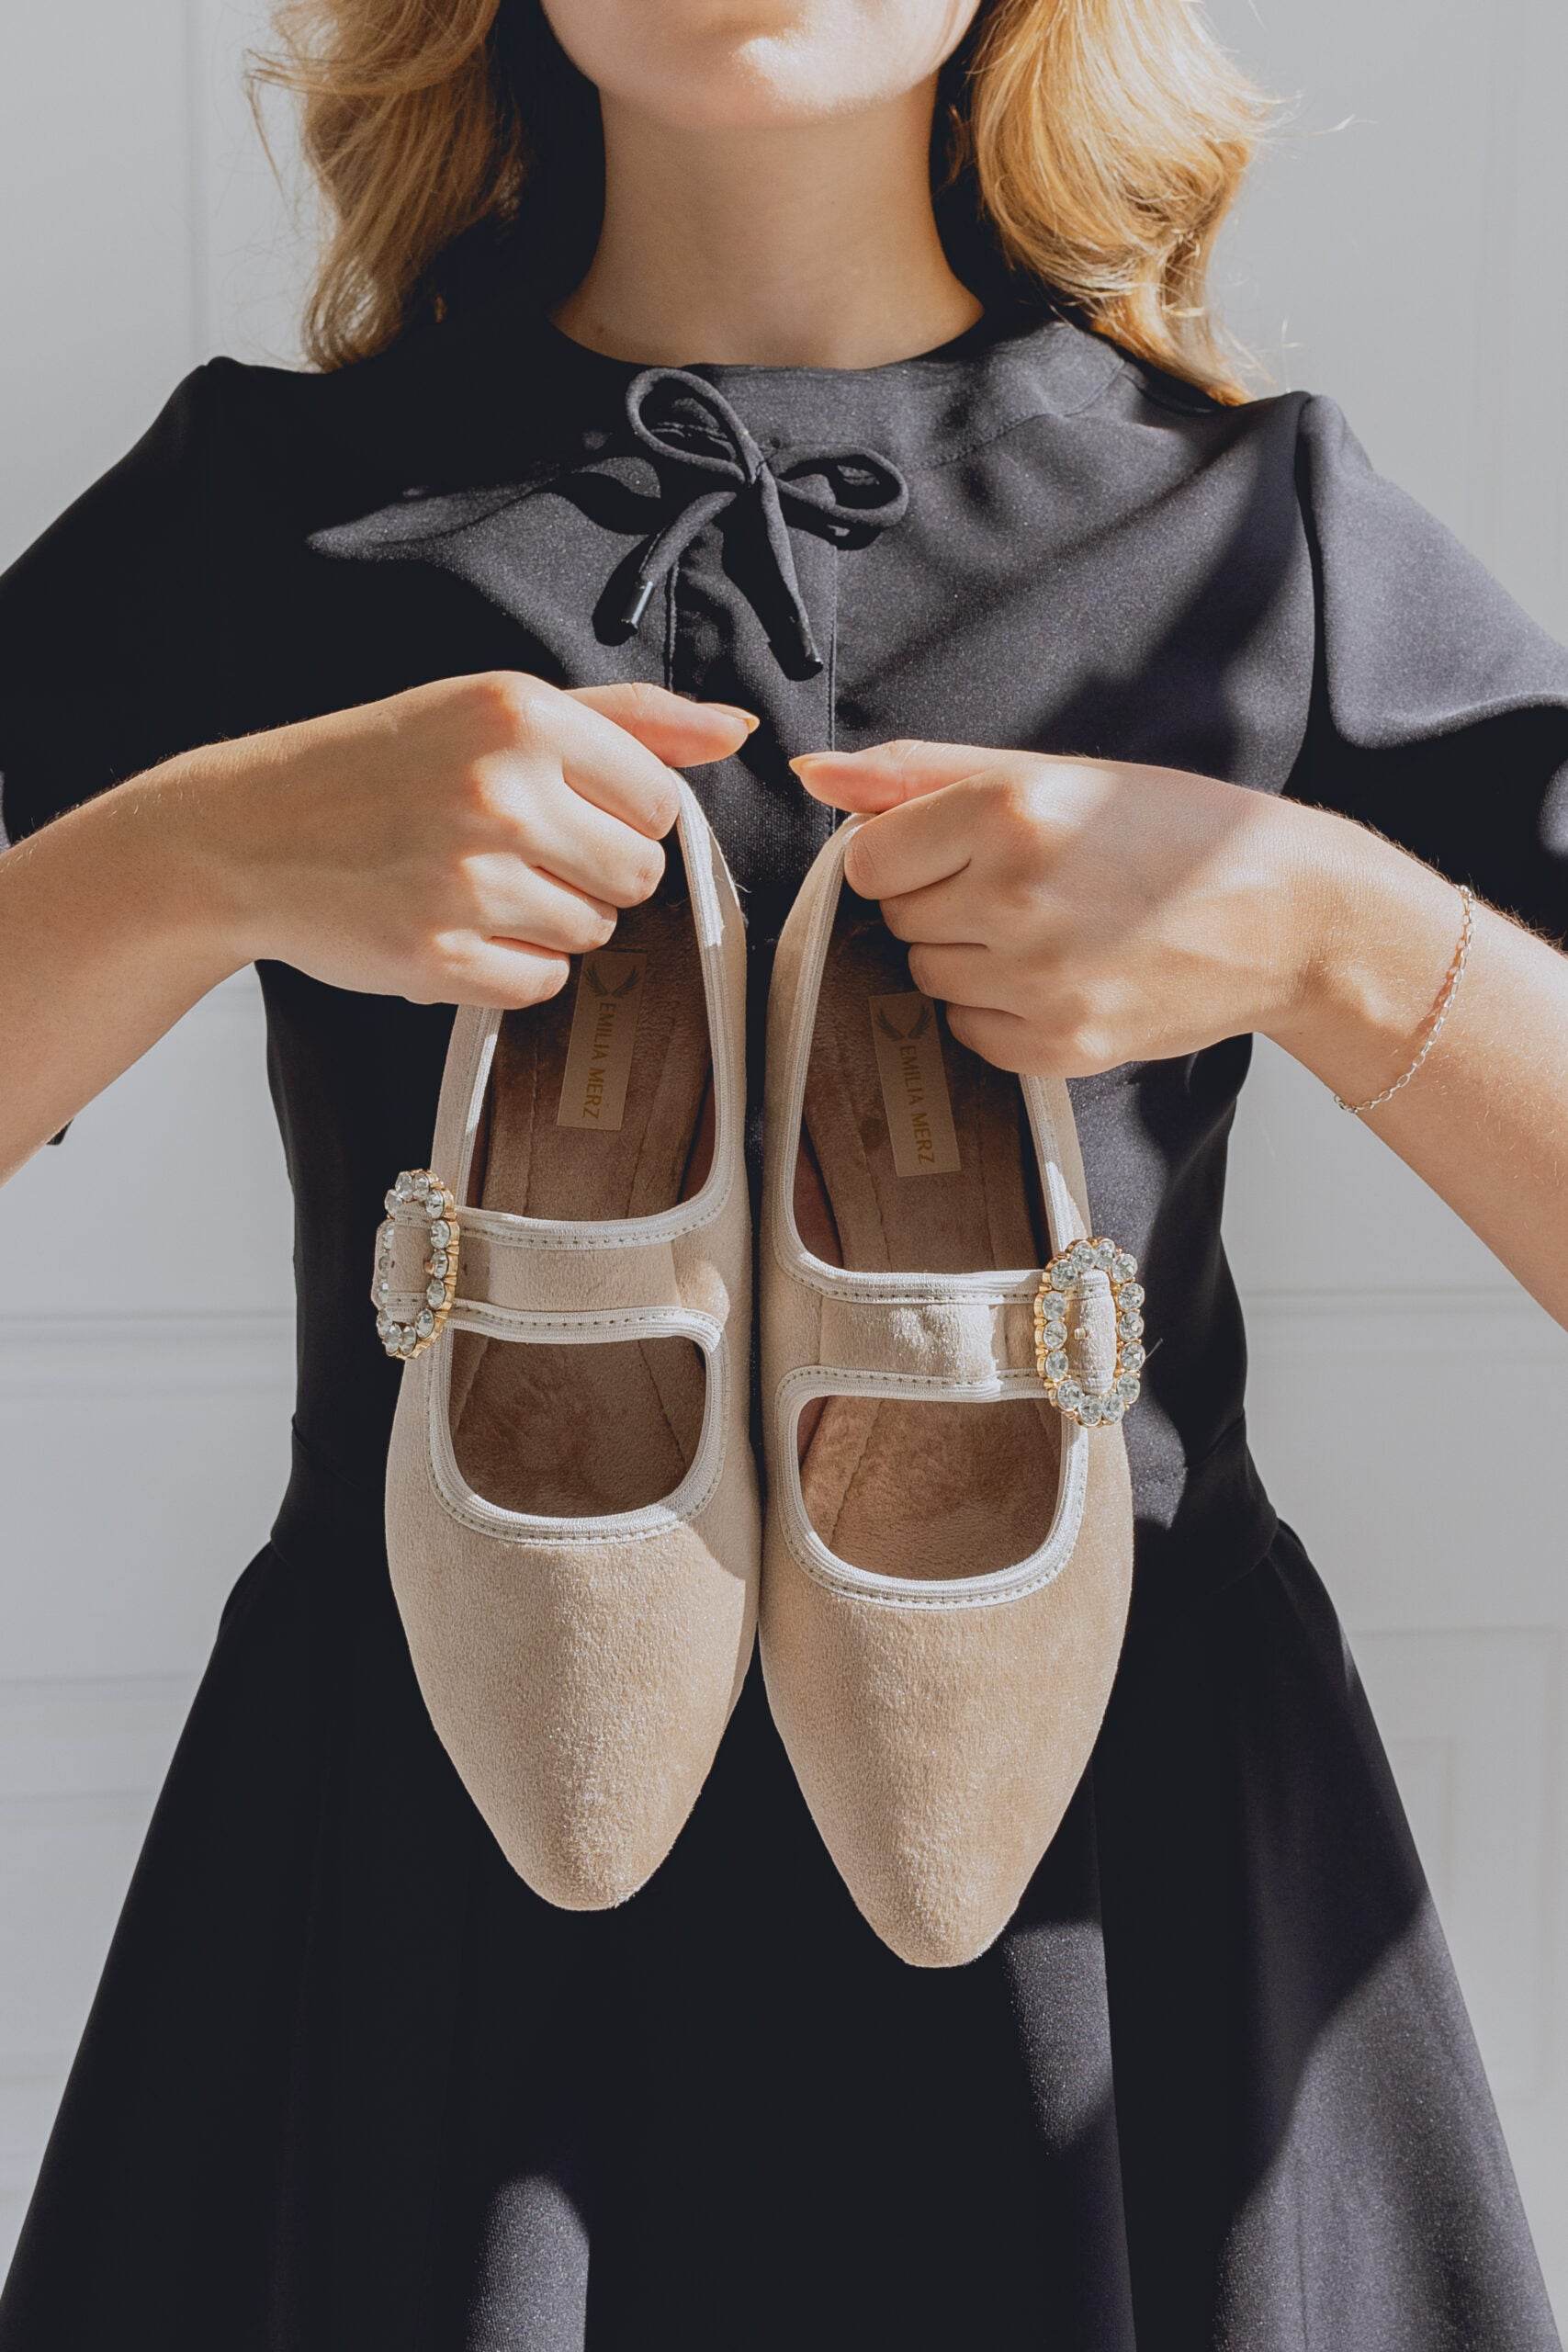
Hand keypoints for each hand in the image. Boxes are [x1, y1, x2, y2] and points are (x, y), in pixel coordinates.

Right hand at [171, 673, 755, 1006]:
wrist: (249, 832)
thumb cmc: (384, 767)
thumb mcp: (495, 710)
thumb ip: (628, 719)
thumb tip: (736, 731)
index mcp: (519, 715)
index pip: (661, 801)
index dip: (623, 816)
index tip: (566, 810)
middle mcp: (497, 792)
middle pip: (639, 875)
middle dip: (594, 873)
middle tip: (519, 852)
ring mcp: (467, 880)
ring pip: (594, 933)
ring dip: (550, 921)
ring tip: (477, 885)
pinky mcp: (439, 956)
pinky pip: (541, 984)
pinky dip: (509, 968)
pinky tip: (456, 926)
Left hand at [791, 738, 1347, 1074]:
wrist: (1290, 916)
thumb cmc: (1172, 833)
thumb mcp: (1055, 774)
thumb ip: (921, 772)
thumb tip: (814, 773)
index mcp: (1011, 810)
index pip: (867, 858)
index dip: (906, 853)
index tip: (962, 847)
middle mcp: (1016, 895)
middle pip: (896, 918)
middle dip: (941, 900)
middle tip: (1029, 884)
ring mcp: (1038, 980)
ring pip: (927, 977)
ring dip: (968, 956)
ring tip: (1051, 928)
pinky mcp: (1061, 1045)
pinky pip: (970, 1032)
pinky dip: (999, 1011)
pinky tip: (1062, 975)